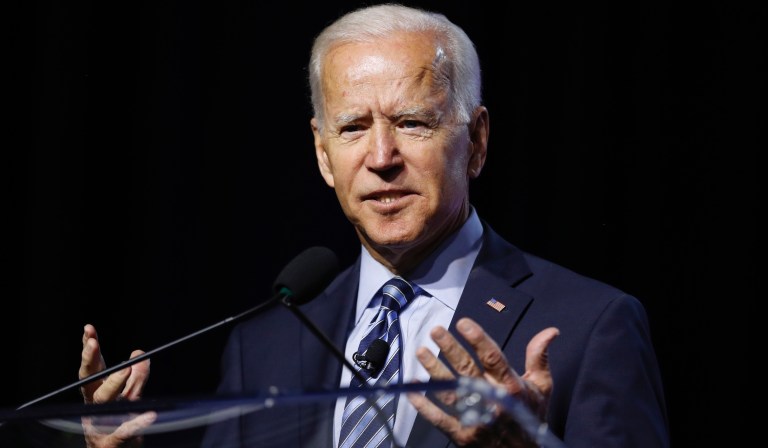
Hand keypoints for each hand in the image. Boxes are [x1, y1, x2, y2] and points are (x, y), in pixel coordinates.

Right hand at [79, 324, 154, 447]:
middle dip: (89, 360)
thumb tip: (139, 353)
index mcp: (96, 395)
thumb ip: (136, 378)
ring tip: (125, 369)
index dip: (89, 349)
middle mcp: (94, 407)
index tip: (88, 329)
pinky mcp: (114, 443)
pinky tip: (150, 415)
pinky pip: (125, 432)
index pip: (92, 368)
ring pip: (103, 402)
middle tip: (93, 343)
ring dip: (113, 385)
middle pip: (88, 381)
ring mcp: (101, 424)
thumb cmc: (118, 427)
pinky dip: (138, 424)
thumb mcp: (130, 399)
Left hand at [409, 317, 558, 447]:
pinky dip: (424, 405)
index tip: (463, 323)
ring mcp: (476, 419)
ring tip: (421, 351)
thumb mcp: (542, 387)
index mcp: (512, 387)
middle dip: (450, 349)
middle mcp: (493, 402)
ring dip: (434, 370)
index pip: (493, 358)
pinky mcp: (463, 435)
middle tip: (436, 331)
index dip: (477, 339)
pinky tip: (412, 390)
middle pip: (467, 370)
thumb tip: (551, 331)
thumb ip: (539, 357)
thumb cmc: (531, 416)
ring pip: (451, 391)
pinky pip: (440, 418)